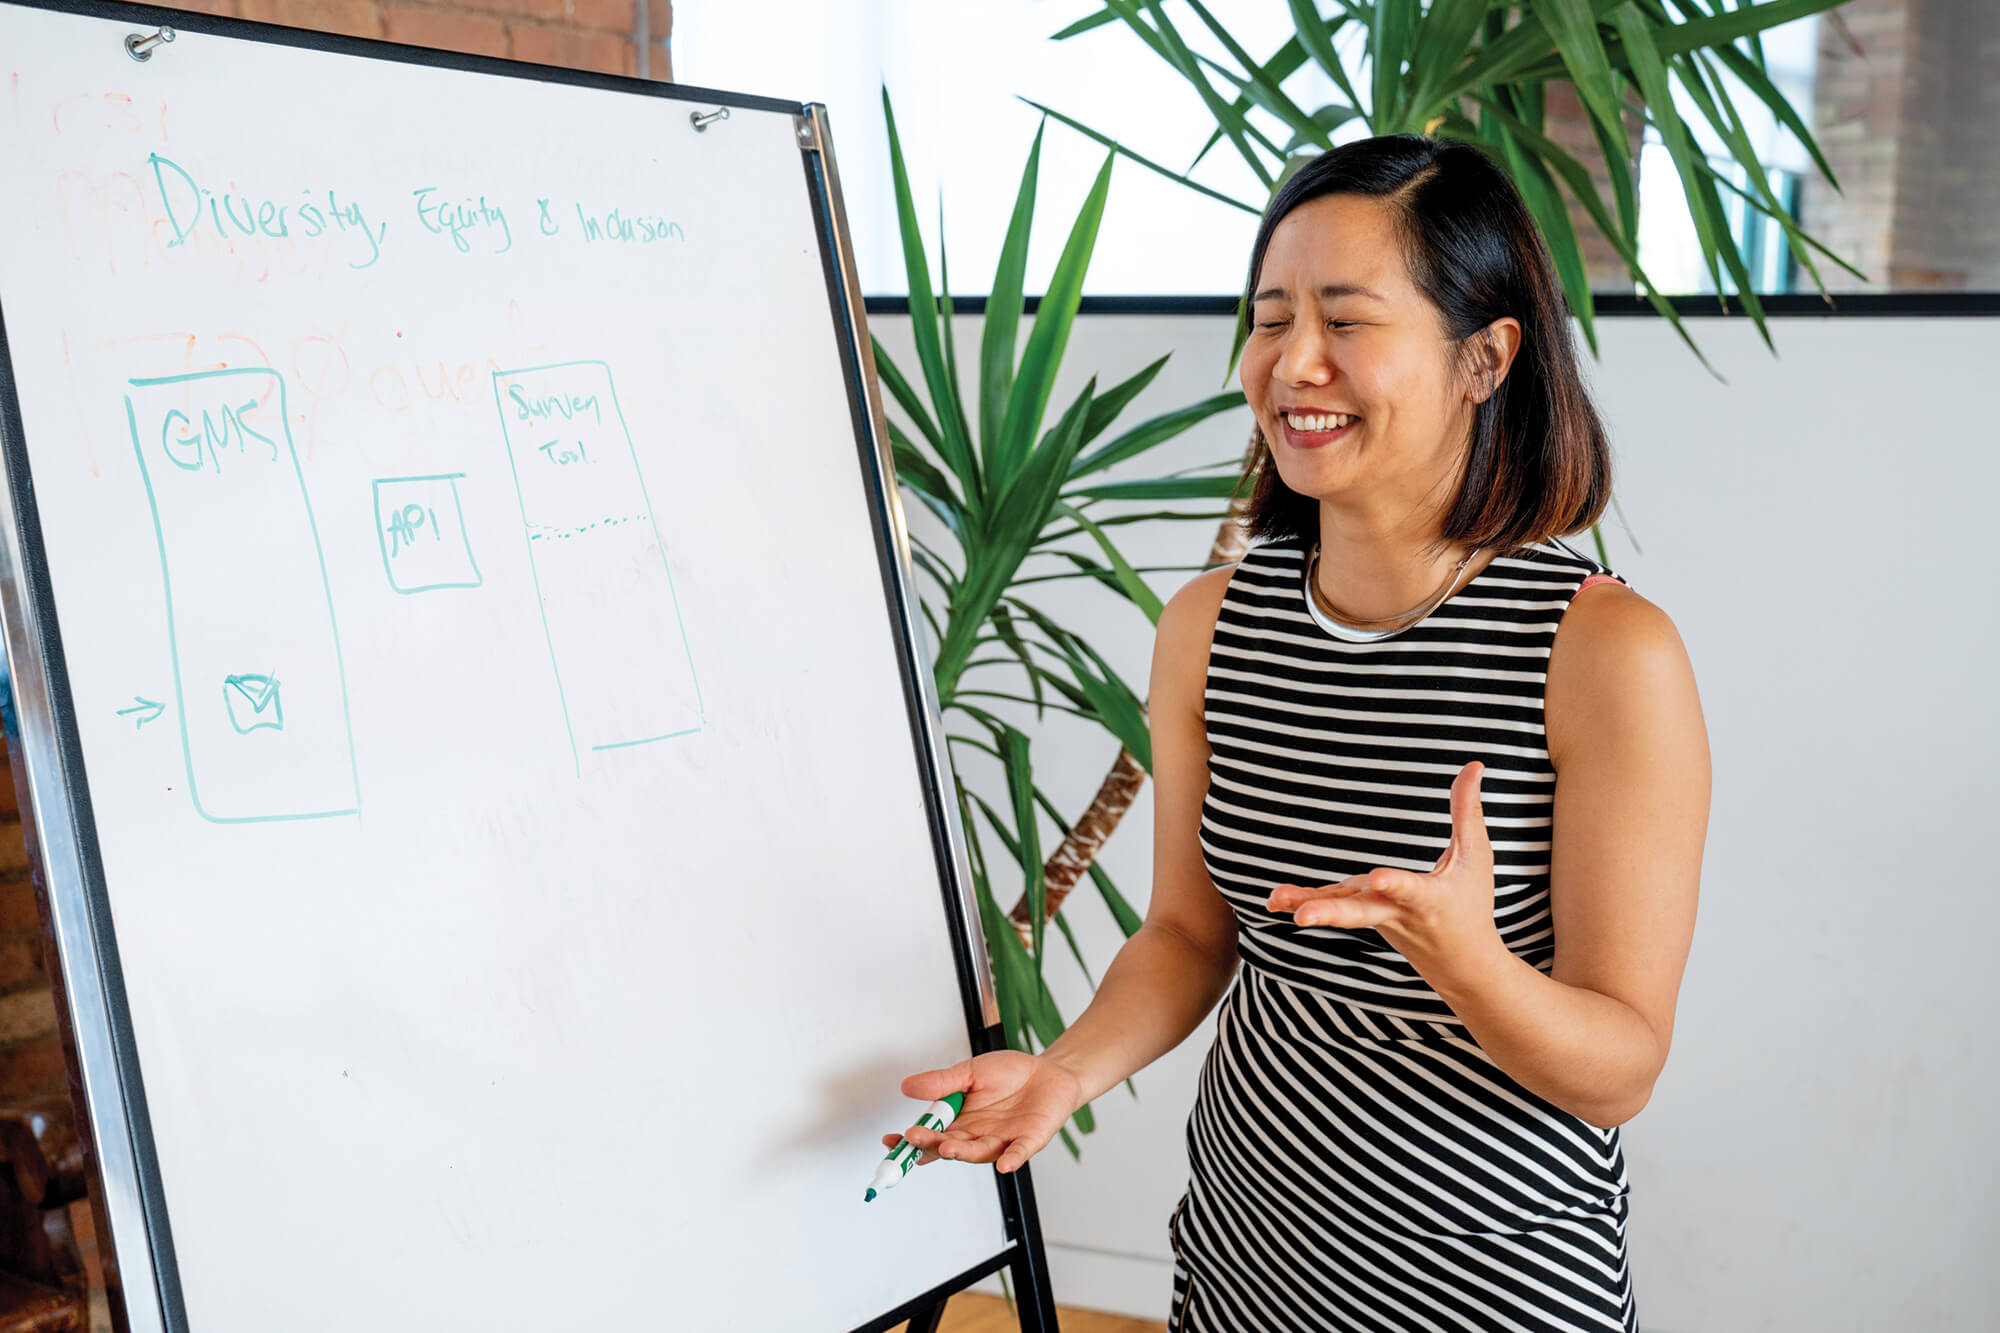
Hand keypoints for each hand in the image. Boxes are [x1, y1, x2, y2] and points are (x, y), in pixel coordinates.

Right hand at [878, 1050, 1082, 1173]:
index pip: (931, 1136)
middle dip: (931, 1144)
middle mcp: (978, 1136)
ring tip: (945, 1147)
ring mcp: (1002, 1140)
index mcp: (960, 1121)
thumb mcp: (971, 1072)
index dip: (911, 1141)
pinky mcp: (1029, 1140)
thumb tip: (908, 1086)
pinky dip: (1012, 1159)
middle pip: (949, 1147)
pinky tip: (1004, 1164)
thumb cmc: (1010, 1074)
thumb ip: (942, 1082)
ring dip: (962, 1152)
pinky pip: (1019, 1152)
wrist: (1048, 1072)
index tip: (891, 1140)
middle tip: (914, 1138)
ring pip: (978, 1152)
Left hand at [1264, 761, 1501, 967]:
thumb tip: (1475, 764)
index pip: (1409, 889)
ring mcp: (1375, 916)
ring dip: (1309, 905)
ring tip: (1276, 900)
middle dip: (1331, 913)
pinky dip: (1304, 903)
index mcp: (1430, 900)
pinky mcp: (1361, 913)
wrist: (1461, 964)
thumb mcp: (1476, 857)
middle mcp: (1397, 912)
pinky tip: (1275, 900)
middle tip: (1302, 917)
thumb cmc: (1472, 905)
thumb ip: (1467, 811)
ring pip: (1340, 911)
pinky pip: (1333, 906)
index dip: (1393, 884)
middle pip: (1361, 912)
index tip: (1377, 879)